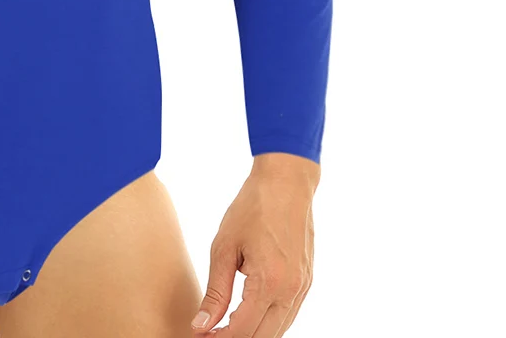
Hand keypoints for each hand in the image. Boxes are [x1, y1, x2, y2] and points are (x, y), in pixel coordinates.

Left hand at [191, 155, 317, 335]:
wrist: (287, 183)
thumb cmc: (252, 208)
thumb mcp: (224, 247)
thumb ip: (216, 291)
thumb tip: (201, 325)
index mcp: (269, 283)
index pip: (242, 332)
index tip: (199, 337)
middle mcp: (291, 292)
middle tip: (209, 335)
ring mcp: (303, 288)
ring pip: (279, 331)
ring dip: (253, 334)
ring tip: (224, 328)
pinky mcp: (307, 282)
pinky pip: (288, 315)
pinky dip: (268, 323)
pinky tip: (248, 316)